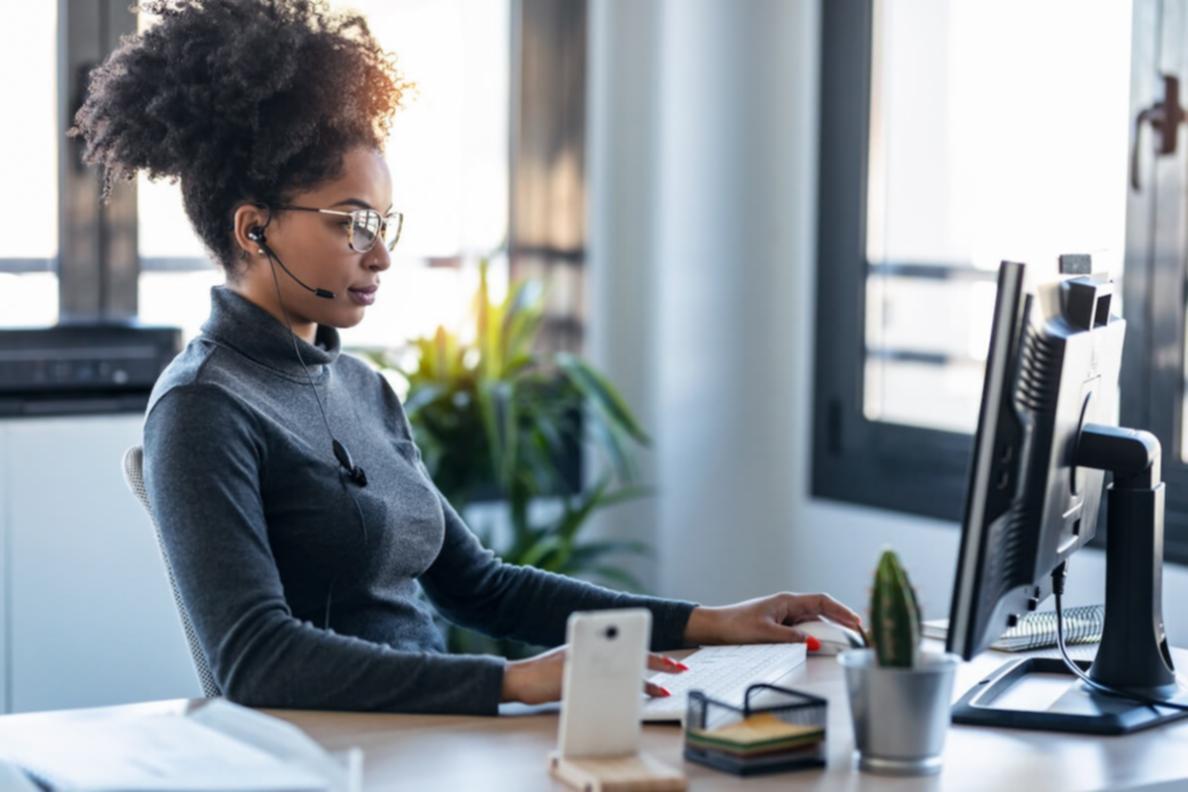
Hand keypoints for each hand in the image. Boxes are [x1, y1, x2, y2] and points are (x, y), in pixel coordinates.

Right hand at [500, 645, 688, 704]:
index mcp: (592, 643)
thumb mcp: (576, 664)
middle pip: (629, 652)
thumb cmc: (547, 674)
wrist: (520, 678)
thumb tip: (625, 673)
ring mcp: (583, 660)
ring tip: (663, 689)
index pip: (627, 644)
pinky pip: (604, 684)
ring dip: (644, 681)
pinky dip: (620, 692)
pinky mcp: (575, 676)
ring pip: (621, 669)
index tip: (671, 660)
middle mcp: (590, 647)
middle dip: (656, 661)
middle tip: (678, 668)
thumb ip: (596, 663)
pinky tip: (633, 701)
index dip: (650, 652)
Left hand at [683, 592, 862, 646]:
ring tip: (848, 642)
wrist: (714, 628)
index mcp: (787, 601)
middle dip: (842, 621)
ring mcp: (785, 617)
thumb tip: (815, 644)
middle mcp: (789, 606)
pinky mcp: (780, 627)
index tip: (857, 622)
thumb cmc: (735, 625)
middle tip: (860, 636)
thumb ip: (790, 638)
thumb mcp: (764, 633)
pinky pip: (805, 631)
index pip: (822, 601)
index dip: (841, 610)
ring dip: (831, 630)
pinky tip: (825, 647)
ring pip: (815, 622)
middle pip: (823, 612)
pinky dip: (817, 637)